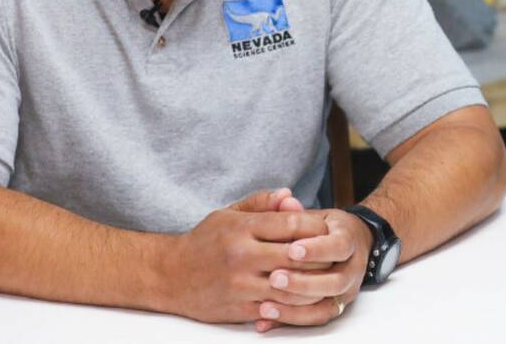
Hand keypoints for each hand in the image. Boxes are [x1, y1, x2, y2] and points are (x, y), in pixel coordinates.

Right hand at [161, 188, 332, 323]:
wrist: (169, 275)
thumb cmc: (204, 241)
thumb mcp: (229, 213)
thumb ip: (262, 203)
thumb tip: (291, 196)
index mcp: (243, 228)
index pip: (293, 224)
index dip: (317, 226)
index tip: (327, 228)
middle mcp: (242, 255)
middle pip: (298, 256)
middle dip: (322, 255)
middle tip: (336, 254)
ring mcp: (241, 284)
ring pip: (292, 286)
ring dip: (315, 284)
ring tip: (328, 278)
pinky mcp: (238, 308)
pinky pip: (276, 310)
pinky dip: (295, 306)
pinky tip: (308, 300)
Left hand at [253, 206, 372, 331]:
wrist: (352, 241)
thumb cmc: (324, 228)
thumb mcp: (314, 214)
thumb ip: (296, 210)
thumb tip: (285, 200)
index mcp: (348, 238)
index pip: (338, 245)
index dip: (316, 249)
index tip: (291, 249)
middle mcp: (352, 266)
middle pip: (335, 281)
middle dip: (304, 282)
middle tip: (274, 278)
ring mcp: (346, 289)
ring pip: (327, 305)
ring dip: (296, 306)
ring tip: (265, 304)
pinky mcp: (336, 306)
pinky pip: (317, 318)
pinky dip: (292, 320)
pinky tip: (267, 317)